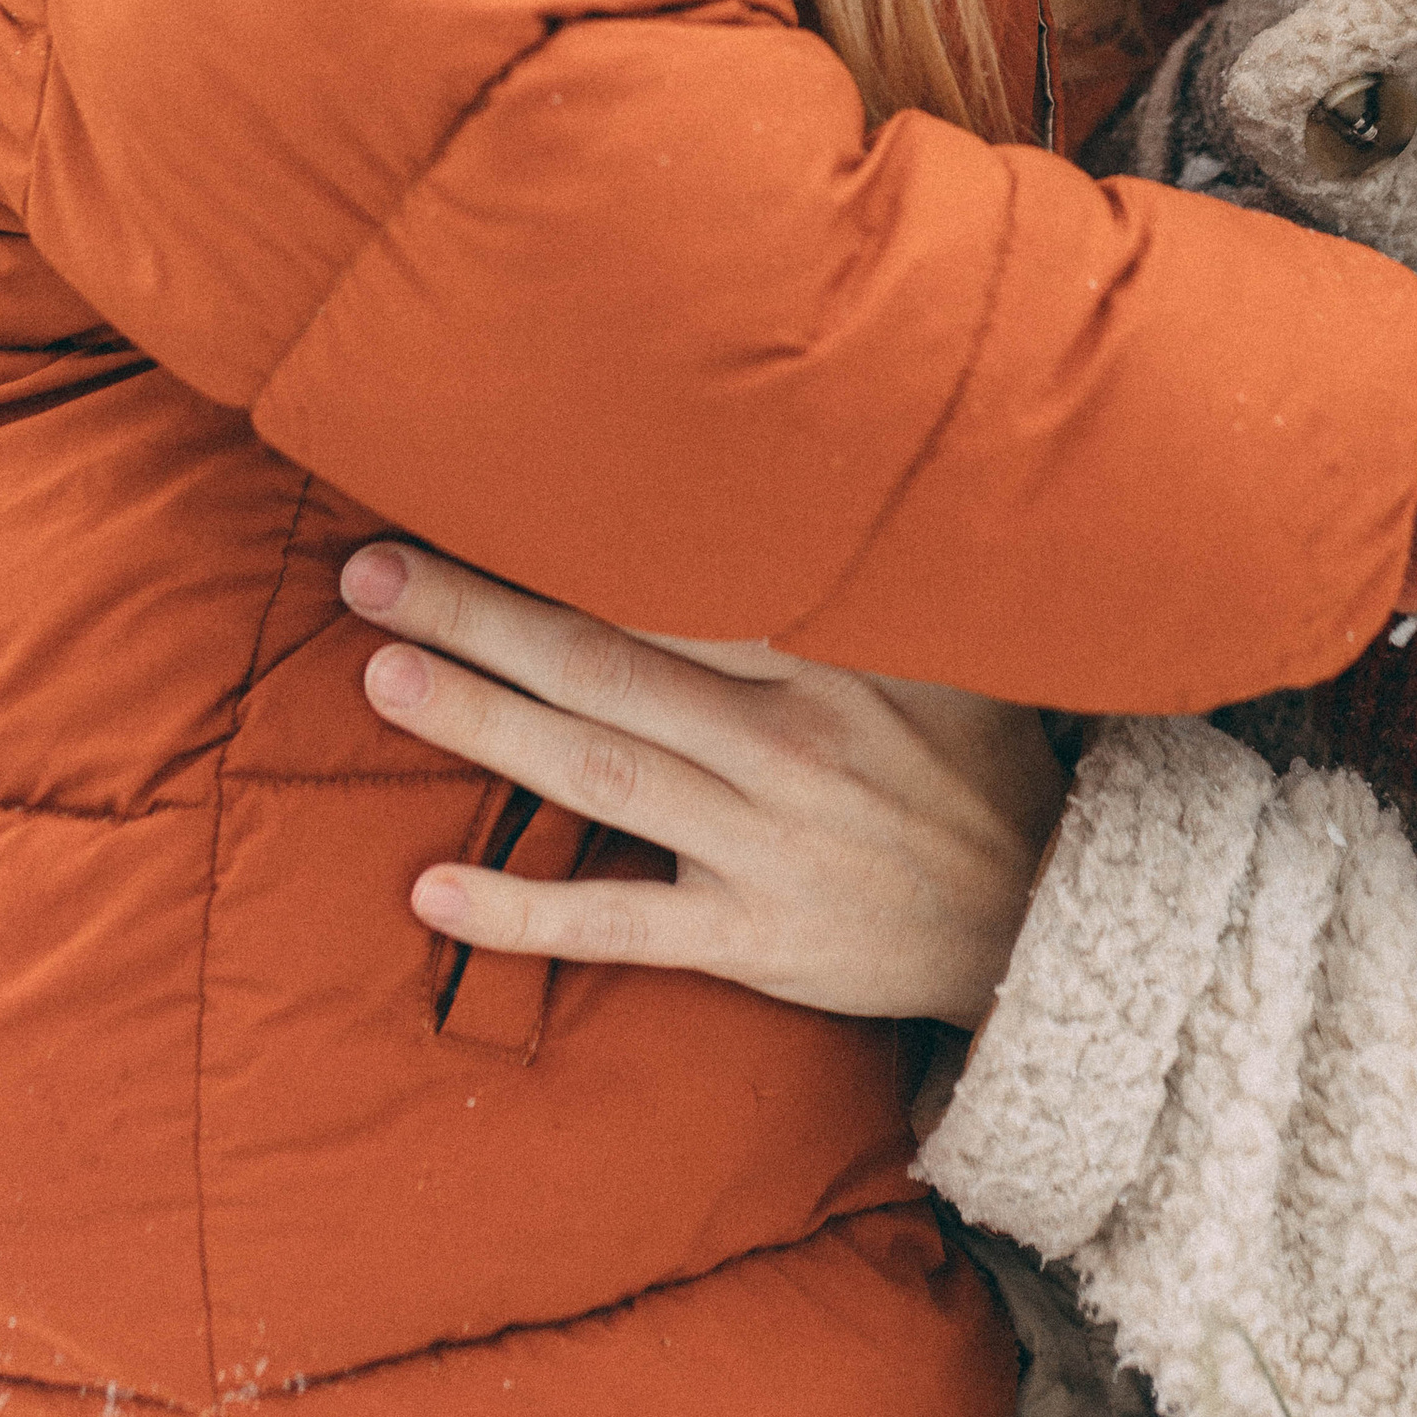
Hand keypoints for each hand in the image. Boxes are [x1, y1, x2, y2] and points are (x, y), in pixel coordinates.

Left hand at [341, 544, 1065, 1027]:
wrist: (1045, 924)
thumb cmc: (969, 767)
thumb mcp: (937, 651)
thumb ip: (844, 584)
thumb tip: (765, 476)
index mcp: (822, 659)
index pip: (667, 586)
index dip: (563, 543)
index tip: (473, 492)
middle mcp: (784, 742)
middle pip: (603, 664)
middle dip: (480, 614)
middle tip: (372, 573)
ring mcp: (764, 844)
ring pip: (596, 772)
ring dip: (482, 724)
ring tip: (382, 677)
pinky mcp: (753, 940)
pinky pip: (621, 923)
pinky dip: (524, 911)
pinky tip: (433, 890)